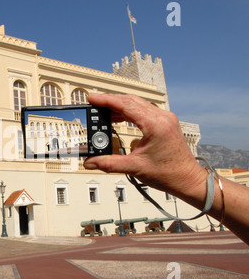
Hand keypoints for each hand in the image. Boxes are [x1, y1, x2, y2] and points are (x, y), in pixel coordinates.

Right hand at [84, 93, 206, 201]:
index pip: (126, 105)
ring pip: (137, 104)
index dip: (106, 100)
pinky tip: (119, 118)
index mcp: (155, 125)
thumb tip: (91, 162)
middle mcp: (162, 118)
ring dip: (119, 106)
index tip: (93, 98)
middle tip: (94, 103)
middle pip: (131, 100)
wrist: (188, 179)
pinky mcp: (165, 123)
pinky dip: (129, 112)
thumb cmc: (169, 174)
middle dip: (110, 101)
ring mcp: (165, 119)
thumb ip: (109, 163)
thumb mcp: (135, 167)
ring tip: (102, 112)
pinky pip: (144, 110)